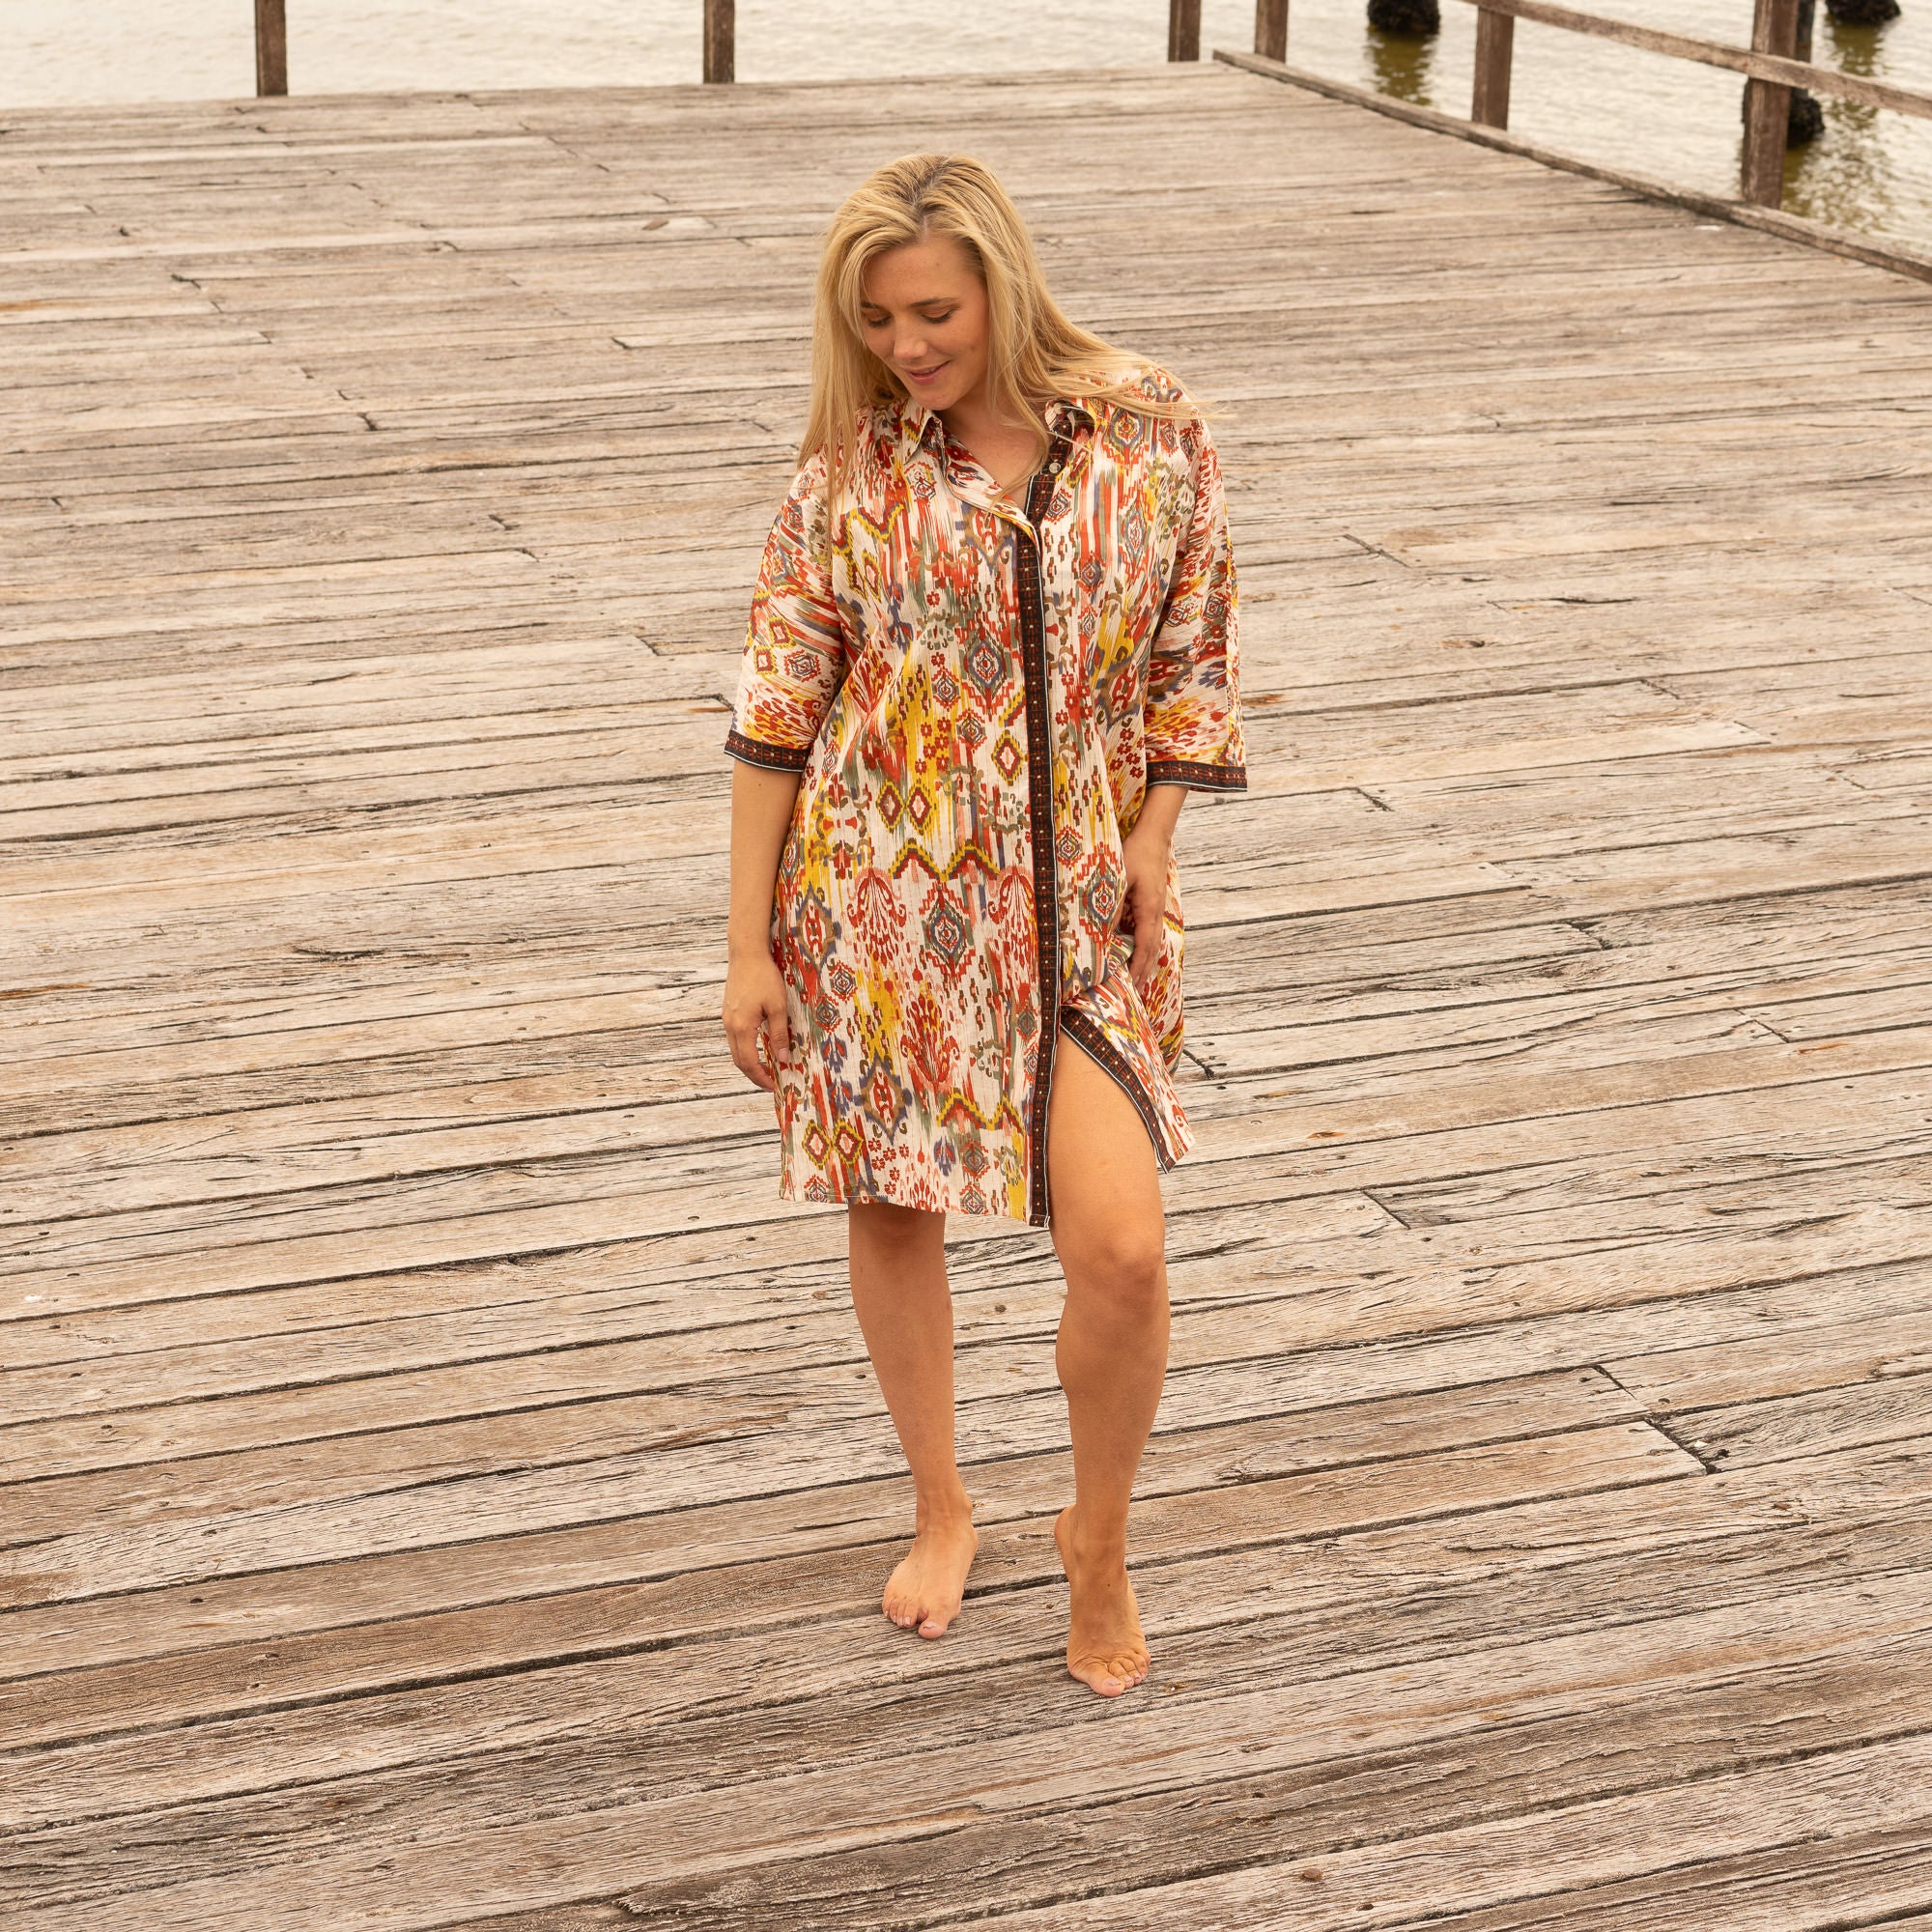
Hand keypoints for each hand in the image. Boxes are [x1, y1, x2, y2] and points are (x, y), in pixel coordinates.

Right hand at [722, 949, 791, 1091]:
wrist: (746, 954)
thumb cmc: (764, 978)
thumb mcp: (777, 1006)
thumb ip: (779, 1034)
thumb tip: (782, 1058)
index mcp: (742, 1027)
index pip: (749, 1062)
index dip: (761, 1077)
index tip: (773, 1086)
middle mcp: (730, 1026)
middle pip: (739, 1061)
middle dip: (754, 1075)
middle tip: (770, 1083)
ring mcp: (727, 1019)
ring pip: (735, 1050)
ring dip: (749, 1063)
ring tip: (766, 1069)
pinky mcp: (729, 1013)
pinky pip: (735, 1039)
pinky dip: (746, 1050)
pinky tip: (759, 1049)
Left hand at [1119, 821, 1172, 993]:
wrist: (1153, 837)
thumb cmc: (1136, 854)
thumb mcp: (1119, 878)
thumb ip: (1112, 904)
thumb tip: (1103, 929)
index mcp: (1149, 910)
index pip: (1145, 946)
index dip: (1138, 966)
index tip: (1131, 983)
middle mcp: (1155, 914)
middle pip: (1151, 950)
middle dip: (1142, 971)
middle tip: (1133, 991)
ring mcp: (1155, 910)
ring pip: (1150, 942)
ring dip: (1143, 961)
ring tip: (1134, 980)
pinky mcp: (1151, 905)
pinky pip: (1146, 931)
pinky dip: (1141, 947)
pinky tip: (1132, 952)